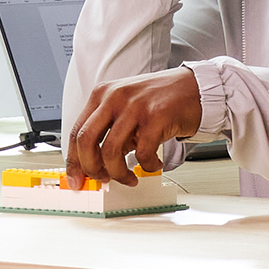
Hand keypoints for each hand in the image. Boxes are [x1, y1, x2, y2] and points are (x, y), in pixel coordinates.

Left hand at [66, 67, 202, 186]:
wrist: (195, 88)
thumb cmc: (160, 100)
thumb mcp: (126, 107)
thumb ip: (109, 130)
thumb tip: (94, 164)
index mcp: (102, 94)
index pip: (76, 131)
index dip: (73, 161)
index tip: (76, 178)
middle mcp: (114, 98)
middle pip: (86, 141)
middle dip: (91, 168)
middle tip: (103, 179)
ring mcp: (134, 107)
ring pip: (111, 151)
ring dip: (118, 173)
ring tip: (129, 177)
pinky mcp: (155, 117)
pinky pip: (142, 153)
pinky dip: (147, 166)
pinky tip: (153, 164)